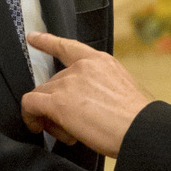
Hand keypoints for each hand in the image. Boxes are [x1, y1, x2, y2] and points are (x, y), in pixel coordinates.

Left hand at [21, 33, 153, 157]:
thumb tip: (93, 102)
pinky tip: (36, 126)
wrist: (140, 129)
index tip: (33, 38)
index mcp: (100, 62)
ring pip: (41, 94)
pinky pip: (30, 104)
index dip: (47, 42)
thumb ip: (103, 87)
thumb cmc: (138, 117)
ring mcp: (68, 83)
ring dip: (47, 114)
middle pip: (52, 82)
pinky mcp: (58, 102)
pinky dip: (30, 117)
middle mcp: (82, 68)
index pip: (68, 47)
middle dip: (55, 102)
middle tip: (68, 124)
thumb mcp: (123, 88)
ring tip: (66, 132)